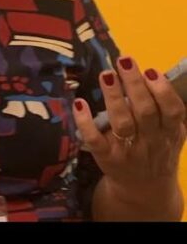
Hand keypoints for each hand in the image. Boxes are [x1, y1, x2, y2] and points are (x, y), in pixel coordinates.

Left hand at [73, 56, 185, 203]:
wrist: (144, 191)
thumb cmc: (157, 152)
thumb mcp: (173, 134)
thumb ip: (169, 111)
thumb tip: (156, 75)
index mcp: (169, 132)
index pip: (171, 111)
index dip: (162, 91)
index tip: (151, 70)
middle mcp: (150, 141)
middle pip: (144, 111)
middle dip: (135, 85)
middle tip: (124, 60)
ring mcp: (127, 150)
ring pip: (121, 122)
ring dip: (114, 97)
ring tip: (107, 75)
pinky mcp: (105, 157)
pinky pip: (95, 139)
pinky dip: (86, 122)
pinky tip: (79, 103)